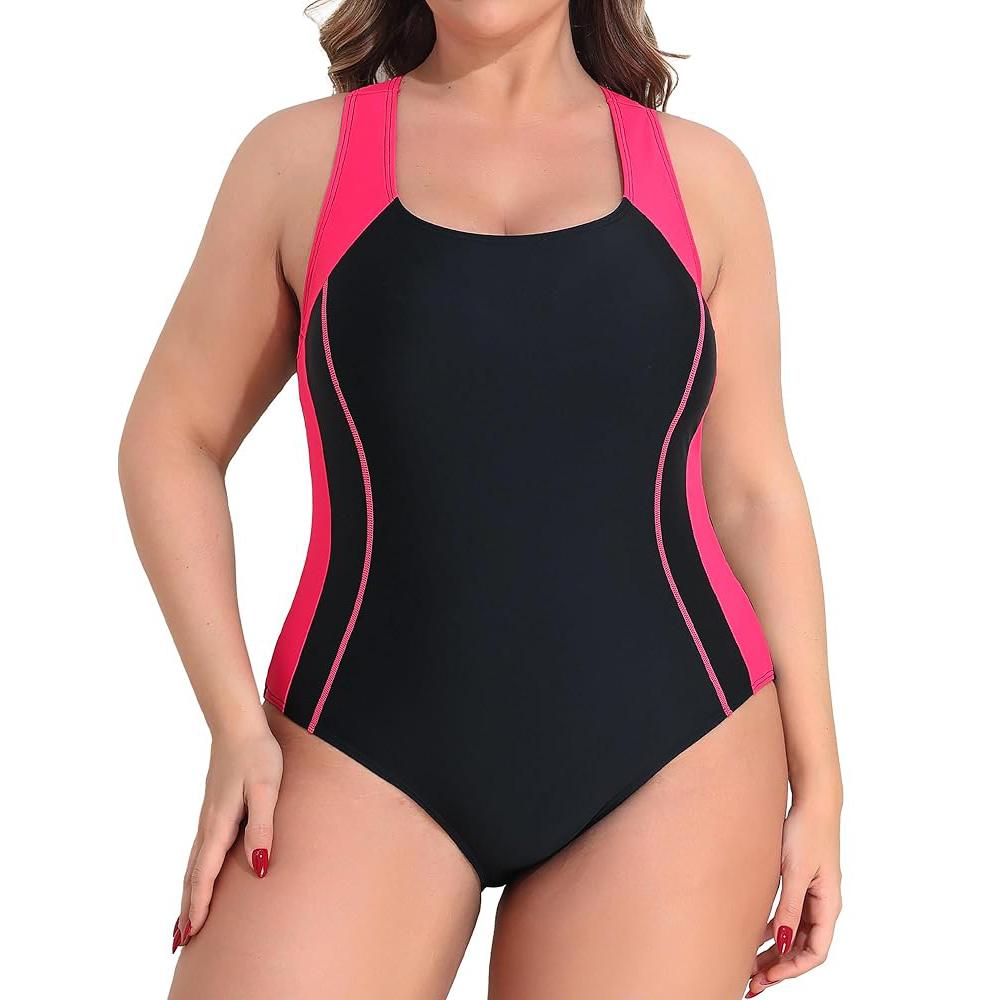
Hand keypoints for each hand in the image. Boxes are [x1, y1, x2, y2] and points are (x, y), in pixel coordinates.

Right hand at [172, 712, 282, 950]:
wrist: (238, 724)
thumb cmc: (258, 755)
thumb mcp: (268, 790)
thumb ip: (262, 828)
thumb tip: (259, 868)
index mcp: (220, 823)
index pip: (206, 873)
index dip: (200, 904)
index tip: (193, 933)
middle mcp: (209, 824)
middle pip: (193, 874)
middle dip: (187, 907)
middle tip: (179, 941)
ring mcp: (209, 815)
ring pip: (193, 862)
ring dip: (187, 892)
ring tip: (184, 918)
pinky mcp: (214, 807)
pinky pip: (199, 849)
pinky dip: (194, 871)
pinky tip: (198, 874)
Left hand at [746, 800, 841, 996]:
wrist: (812, 802)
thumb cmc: (807, 832)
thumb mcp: (794, 871)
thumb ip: (789, 907)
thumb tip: (781, 943)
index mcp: (829, 905)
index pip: (815, 952)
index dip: (791, 969)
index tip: (768, 978)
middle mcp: (823, 905)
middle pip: (802, 948)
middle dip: (778, 967)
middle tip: (751, 982)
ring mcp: (812, 896)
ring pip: (793, 935)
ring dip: (773, 952)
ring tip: (747, 966)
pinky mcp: (800, 885)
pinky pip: (787, 917)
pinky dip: (772, 930)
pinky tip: (751, 937)